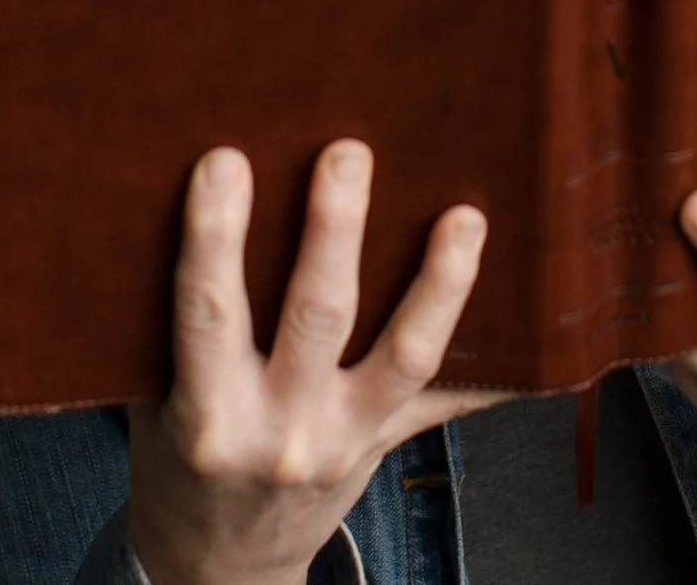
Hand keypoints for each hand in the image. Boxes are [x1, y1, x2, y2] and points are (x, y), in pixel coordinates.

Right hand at [129, 140, 498, 584]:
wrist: (223, 567)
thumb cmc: (182, 463)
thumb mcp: (153, 405)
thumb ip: (176, 326)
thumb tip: (185, 202)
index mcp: (208, 415)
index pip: (208, 313)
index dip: (215, 237)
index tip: (225, 161)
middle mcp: (283, 431)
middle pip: (317, 318)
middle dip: (336, 232)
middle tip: (348, 153)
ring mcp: (346, 441)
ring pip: (406, 356)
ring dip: (439, 284)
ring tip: (466, 216)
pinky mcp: (390, 445)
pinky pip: (453, 404)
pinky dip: (500, 367)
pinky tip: (543, 323)